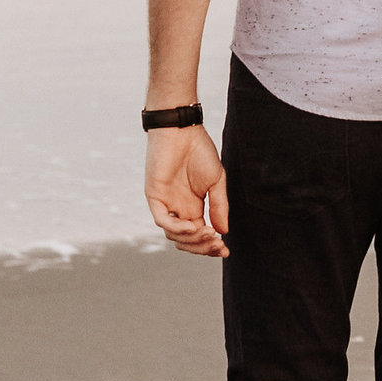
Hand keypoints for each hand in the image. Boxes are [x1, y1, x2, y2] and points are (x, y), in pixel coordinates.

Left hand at [147, 123, 229, 255]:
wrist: (182, 130)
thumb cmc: (199, 151)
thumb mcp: (216, 181)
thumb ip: (219, 206)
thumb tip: (224, 232)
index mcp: (193, 207)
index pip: (200, 235)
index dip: (211, 246)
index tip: (226, 250)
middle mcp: (178, 209)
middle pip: (187, 240)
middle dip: (202, 247)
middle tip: (218, 245)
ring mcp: (166, 204)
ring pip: (174, 235)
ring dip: (192, 239)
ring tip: (208, 233)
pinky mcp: (155, 197)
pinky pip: (163, 220)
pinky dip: (177, 228)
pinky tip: (193, 227)